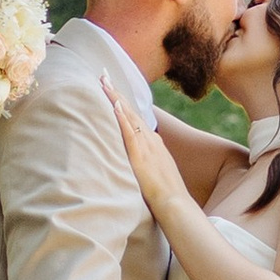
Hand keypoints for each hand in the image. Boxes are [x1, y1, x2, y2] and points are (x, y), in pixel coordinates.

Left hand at [103, 77, 192, 227]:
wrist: (176, 204)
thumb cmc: (165, 194)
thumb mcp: (155, 173)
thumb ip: (146, 163)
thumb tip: (136, 162)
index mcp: (153, 143)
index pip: (135, 118)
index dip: (123, 103)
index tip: (112, 89)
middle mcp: (150, 140)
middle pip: (131, 111)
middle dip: (117, 92)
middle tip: (103, 75)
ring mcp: (147, 146)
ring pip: (129, 116)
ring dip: (116, 98)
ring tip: (104, 82)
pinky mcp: (141, 156)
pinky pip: (130, 133)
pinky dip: (123, 118)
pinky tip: (115, 106)